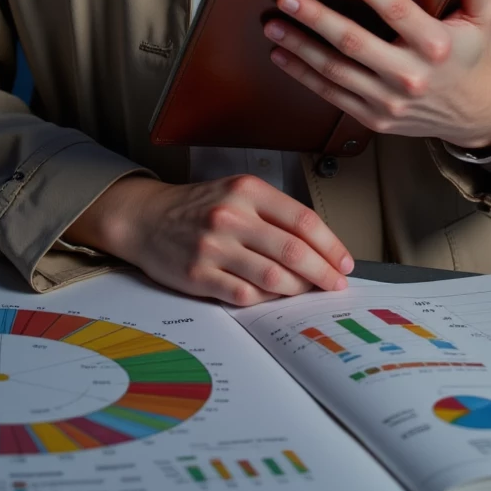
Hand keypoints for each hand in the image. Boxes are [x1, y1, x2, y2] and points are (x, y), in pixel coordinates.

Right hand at [64, 173, 354, 306]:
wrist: (146, 217)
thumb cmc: (198, 207)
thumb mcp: (236, 193)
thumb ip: (273, 214)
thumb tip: (318, 247)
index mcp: (247, 190)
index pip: (303, 219)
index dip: (330, 245)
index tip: (344, 262)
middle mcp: (232, 215)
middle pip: (293, 251)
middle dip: (323, 273)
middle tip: (336, 286)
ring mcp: (214, 246)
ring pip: (272, 277)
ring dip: (298, 290)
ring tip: (308, 293)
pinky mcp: (199, 275)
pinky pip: (244, 295)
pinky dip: (266, 300)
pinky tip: (274, 299)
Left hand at [263, 0, 490, 148]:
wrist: (471, 116)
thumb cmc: (470, 58)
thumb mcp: (480, 20)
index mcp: (436, 45)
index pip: (398, 12)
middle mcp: (411, 74)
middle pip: (355, 43)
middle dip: (317, 19)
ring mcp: (389, 100)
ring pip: (335, 70)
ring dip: (300, 46)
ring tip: (273, 24)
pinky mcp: (374, 117)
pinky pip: (331, 94)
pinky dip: (303, 75)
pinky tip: (282, 54)